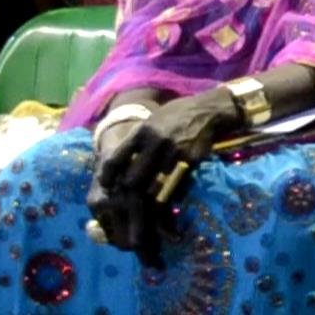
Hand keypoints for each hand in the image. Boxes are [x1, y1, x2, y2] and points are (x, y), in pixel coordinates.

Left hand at [87, 90, 239, 266]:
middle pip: (133, 179)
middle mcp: (156, 143)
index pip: (116, 159)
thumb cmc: (176, 115)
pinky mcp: (190, 162)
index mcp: (142, 132)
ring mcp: (174, 154)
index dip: (107, 176)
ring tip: (142, 204)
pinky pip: (174, 185)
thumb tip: (119, 162)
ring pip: (154, 186)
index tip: (105, 185)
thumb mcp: (152, 121)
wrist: (208, 110)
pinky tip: (165, 196)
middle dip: (127, 191)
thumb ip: (137, 140)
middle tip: (124, 198)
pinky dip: (168, 194)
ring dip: (147, 197)